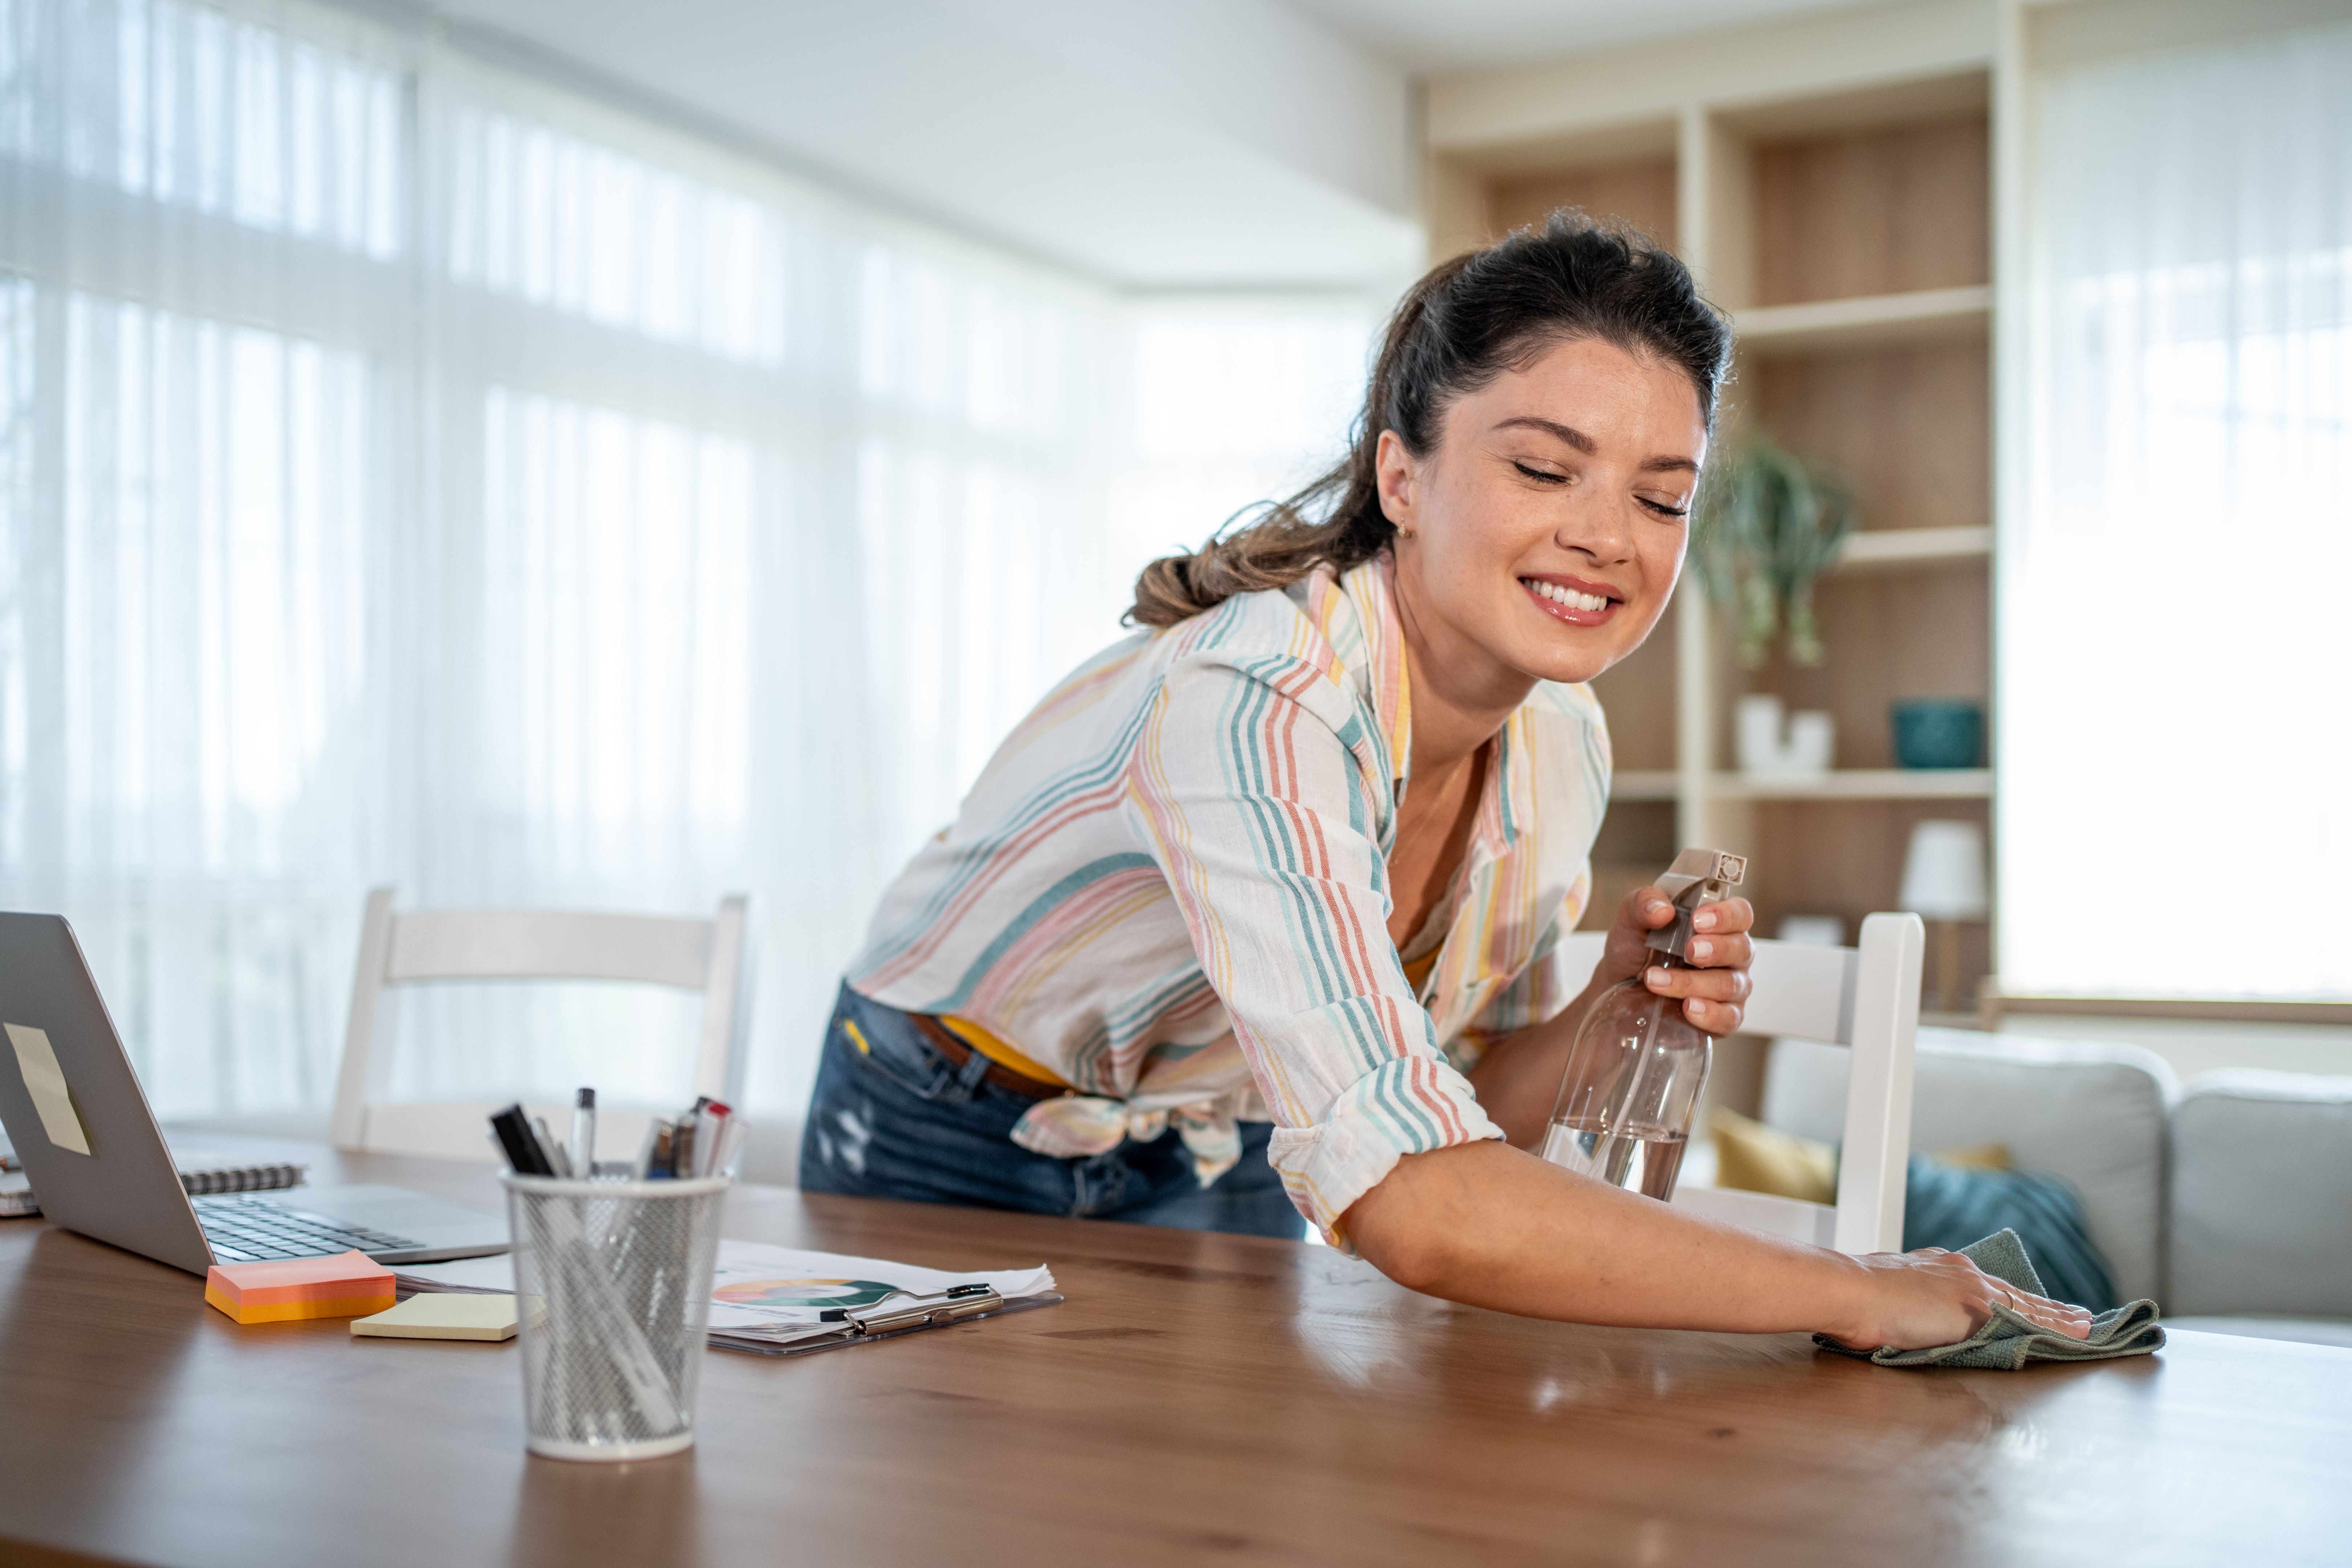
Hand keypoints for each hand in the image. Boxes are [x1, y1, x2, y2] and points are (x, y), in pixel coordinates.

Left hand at [1597, 884, 1754, 1037]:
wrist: (1620, 987)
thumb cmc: (1635, 949)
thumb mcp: (1631, 921)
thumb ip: (1643, 904)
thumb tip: (1662, 909)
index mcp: (1719, 926)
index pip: (1741, 914)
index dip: (1726, 916)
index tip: (1698, 920)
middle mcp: (1732, 956)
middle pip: (1741, 949)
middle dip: (1716, 949)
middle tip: (1689, 950)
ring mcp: (1732, 988)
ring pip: (1730, 984)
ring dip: (1693, 982)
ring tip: (1657, 980)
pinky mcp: (1724, 1018)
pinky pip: (1729, 1018)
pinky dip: (1710, 1014)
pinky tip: (1688, 1008)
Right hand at [1831, 1248, 2094, 1350]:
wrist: (1850, 1292)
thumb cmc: (1857, 1299)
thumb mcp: (1889, 1298)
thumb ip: (1906, 1304)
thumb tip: (1902, 1319)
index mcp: (1938, 1268)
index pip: (1986, 1286)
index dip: (2012, 1298)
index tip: (2032, 1304)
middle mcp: (1960, 1273)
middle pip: (2013, 1293)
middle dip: (2045, 1307)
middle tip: (2077, 1316)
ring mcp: (1971, 1290)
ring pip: (2026, 1304)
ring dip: (2058, 1318)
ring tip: (2086, 1326)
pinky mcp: (1979, 1309)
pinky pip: (2028, 1317)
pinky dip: (2055, 1326)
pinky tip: (2077, 1333)